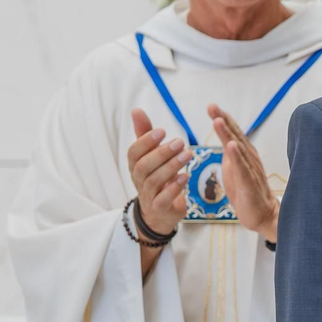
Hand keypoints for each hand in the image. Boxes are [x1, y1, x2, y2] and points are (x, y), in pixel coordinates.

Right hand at [127, 109, 187, 238]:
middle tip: (180, 142)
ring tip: (188, 154)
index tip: (163, 131)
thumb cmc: (156, 177)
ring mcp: (148, 195)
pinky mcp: (159, 208)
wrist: (159, 212)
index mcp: (136, 165)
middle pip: (144, 166)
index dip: (146, 141)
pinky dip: (174, 188)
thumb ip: (145, 134)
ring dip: (171, 166)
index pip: (134, 152)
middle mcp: (138, 180)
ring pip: (154, 180)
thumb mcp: (150, 155)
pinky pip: (163, 199)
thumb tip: (136, 110)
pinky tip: (186, 176)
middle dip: (161, 153)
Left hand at [209, 104, 279, 239]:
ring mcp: (251, 170)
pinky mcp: (250, 184)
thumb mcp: (235, 170)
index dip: (223, 119)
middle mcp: (249, 158)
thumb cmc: (248, 193)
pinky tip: (231, 146)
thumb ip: (231, 155)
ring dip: (228, 133)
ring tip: (218, 120)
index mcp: (244, 155)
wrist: (263, 215)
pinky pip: (243, 168)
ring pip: (238, 148)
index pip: (233, 134)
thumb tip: (226, 141)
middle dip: (223, 120)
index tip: (212, 106)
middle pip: (235, 136)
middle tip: (212, 106)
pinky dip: (237, 156)